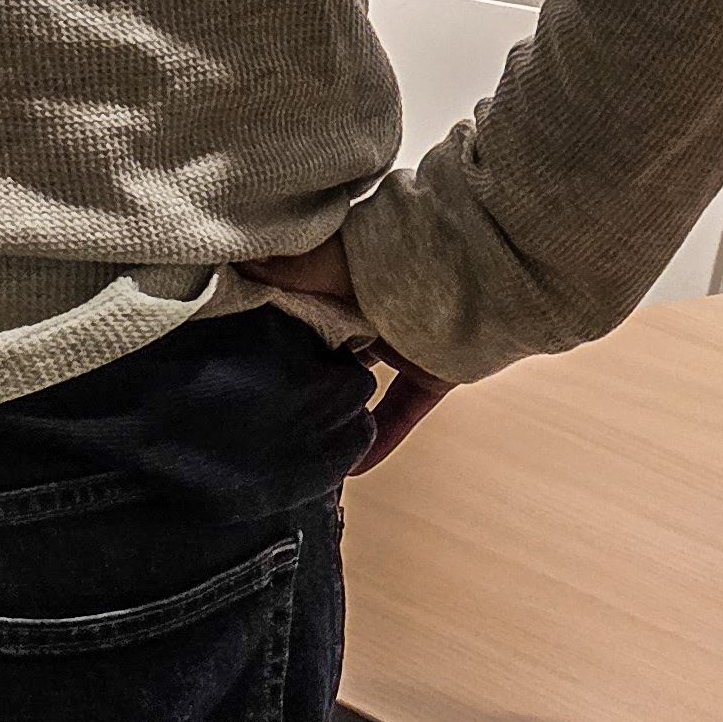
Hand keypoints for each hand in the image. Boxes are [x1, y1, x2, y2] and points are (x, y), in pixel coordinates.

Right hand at [239, 235, 457, 474]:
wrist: (485, 270)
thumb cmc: (402, 254)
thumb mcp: (335, 259)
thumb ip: (293, 267)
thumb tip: (245, 266)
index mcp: (343, 273)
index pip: (295, 303)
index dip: (267, 326)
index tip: (237, 354)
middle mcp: (370, 306)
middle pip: (325, 345)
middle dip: (298, 371)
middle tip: (261, 406)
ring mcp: (403, 339)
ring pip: (361, 380)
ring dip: (337, 408)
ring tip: (299, 440)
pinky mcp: (431, 371)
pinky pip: (403, 409)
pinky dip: (382, 438)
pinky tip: (355, 468)